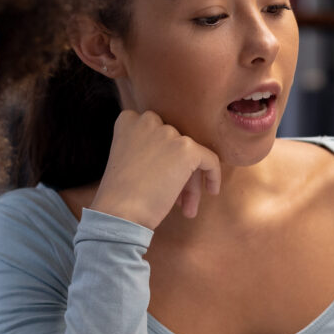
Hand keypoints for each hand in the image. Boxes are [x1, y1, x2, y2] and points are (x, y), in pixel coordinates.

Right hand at [90, 109, 220, 228]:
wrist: (120, 212)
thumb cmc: (121, 196)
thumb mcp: (127, 160)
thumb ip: (148, 149)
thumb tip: (177, 156)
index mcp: (128, 120)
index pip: (157, 132)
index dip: (163, 156)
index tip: (161, 176)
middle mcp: (147, 120)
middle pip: (174, 143)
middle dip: (178, 170)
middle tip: (178, 197)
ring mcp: (167, 133)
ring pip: (191, 154)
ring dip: (190, 181)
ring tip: (186, 207)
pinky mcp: (186, 148)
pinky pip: (210, 159)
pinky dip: (213, 175)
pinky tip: (212, 191)